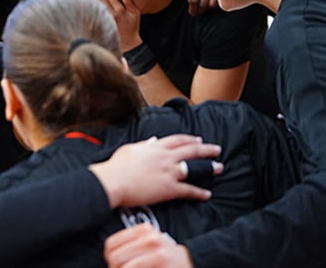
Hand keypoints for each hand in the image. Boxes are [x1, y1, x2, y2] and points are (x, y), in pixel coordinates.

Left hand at [79, 0, 142, 50]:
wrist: (128, 44)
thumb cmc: (132, 27)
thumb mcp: (135, 14)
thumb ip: (130, 2)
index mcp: (119, 10)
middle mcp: (110, 13)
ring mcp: (104, 19)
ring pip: (93, 4)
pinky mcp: (99, 23)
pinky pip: (91, 11)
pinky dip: (86, 3)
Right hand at [89, 134, 221, 207]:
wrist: (113, 181)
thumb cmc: (116, 166)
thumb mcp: (129, 149)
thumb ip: (143, 145)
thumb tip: (151, 141)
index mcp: (155, 147)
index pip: (177, 140)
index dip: (189, 139)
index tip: (198, 140)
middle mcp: (165, 157)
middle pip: (190, 150)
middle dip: (206, 149)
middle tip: (216, 149)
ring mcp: (169, 172)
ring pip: (194, 168)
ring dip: (208, 168)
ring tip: (219, 167)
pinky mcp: (169, 188)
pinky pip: (188, 190)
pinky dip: (199, 192)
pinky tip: (207, 194)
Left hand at [104, 223, 193, 267]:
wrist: (189, 264)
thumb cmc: (164, 259)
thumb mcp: (147, 244)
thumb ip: (129, 245)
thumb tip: (108, 255)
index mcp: (144, 230)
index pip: (111, 244)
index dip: (110, 258)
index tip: (116, 264)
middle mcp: (151, 239)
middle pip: (114, 257)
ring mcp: (159, 254)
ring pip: (124, 267)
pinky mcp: (163, 264)